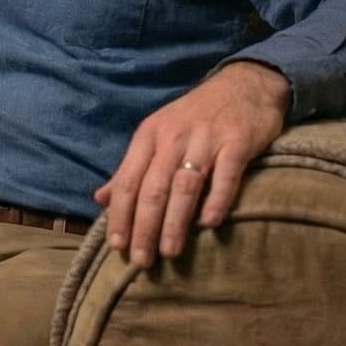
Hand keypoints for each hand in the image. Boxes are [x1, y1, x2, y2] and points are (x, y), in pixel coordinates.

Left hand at [95, 60, 290, 270]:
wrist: (244, 85)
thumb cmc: (195, 117)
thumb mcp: (157, 136)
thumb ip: (131, 169)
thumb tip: (101, 199)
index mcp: (148, 136)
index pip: (128, 181)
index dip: (120, 215)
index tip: (117, 246)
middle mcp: (173, 137)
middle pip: (153, 188)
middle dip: (144, 226)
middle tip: (141, 260)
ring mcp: (206, 139)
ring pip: (184, 184)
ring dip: (175, 221)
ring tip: (170, 252)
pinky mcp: (237, 141)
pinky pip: (226, 174)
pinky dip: (216, 199)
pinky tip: (209, 224)